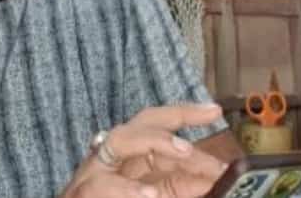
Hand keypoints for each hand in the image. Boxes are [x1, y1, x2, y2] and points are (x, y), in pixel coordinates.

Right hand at [61, 103, 226, 197]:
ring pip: (120, 139)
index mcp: (131, 157)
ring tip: (185, 150)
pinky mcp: (83, 193)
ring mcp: (95, 172)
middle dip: (176, 114)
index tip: (215, 110)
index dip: (187, 115)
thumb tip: (216, 177)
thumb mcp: (156, 194)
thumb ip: (182, 186)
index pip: (160, 126)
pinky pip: (102, 184)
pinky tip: (149, 195)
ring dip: (154, 141)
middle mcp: (114, 157)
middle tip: (209, 117)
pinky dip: (127, 189)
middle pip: (142, 121)